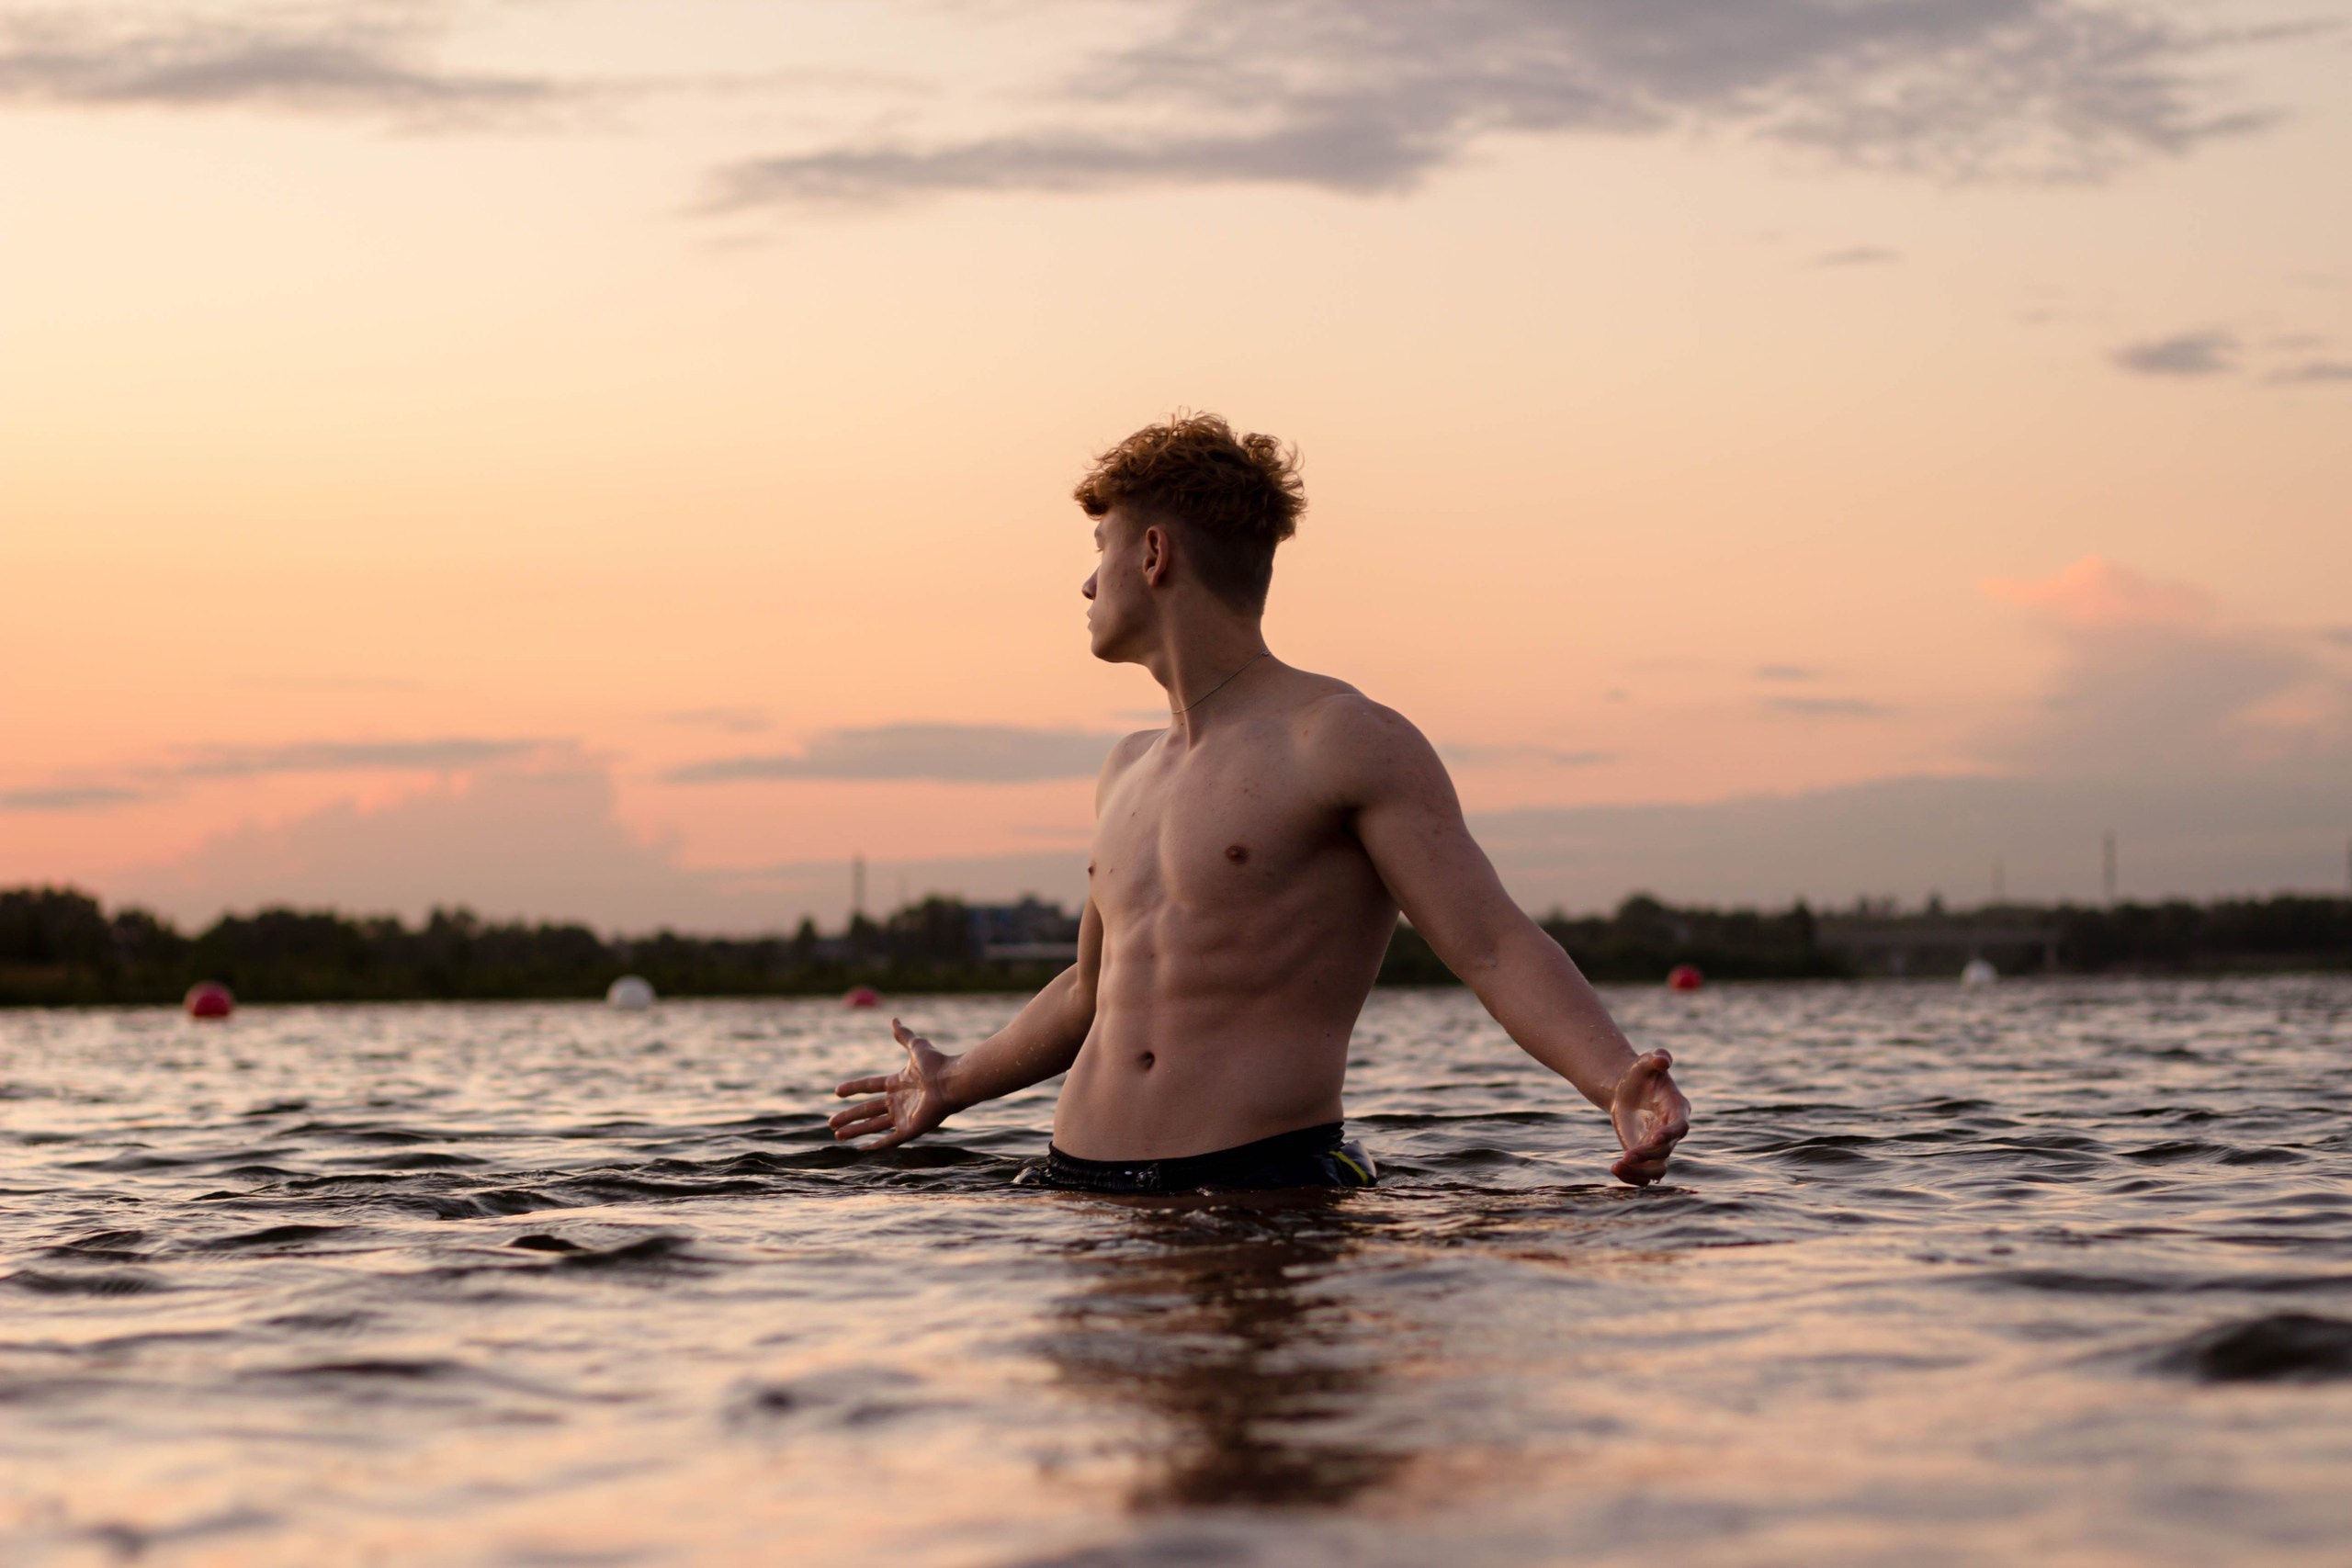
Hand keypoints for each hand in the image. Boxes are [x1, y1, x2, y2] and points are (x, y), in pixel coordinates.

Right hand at [829, 1018, 959, 1149]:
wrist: (952, 1081)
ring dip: (856, 1131)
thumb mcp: (917, 1046)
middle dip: (849, 1116)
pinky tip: (862, 1149)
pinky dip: (876, 1145)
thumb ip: (904, 1036)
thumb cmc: (937, 1064)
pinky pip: (890, 1140)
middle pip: (867, 1110)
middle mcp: (898, 1101)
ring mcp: (904, 1116)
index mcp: (897, 1083)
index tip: (837, 1092)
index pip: (870, 1087)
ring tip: (837, 1135)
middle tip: (831, 1122)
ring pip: (874, 1126)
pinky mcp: (911, 1129)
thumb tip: (894, 1019)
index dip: (853, 1088)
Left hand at [1608, 1049, 1688, 1186]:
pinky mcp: (1645, 1155)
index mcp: (1677, 1109)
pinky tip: (1615, 1168)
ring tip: (1618, 1166)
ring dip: (1640, 1172)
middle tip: (1626, 1155)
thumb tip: (1663, 1059)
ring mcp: (1659, 1146)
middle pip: (1666, 1151)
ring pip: (1658, 1169)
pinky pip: (1644, 1174)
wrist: (1625, 1089)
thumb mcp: (1646, 1061)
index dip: (1670, 1134)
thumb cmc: (1639, 1073)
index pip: (1680, 1127)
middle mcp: (1671, 1131)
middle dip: (1647, 1155)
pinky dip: (1632, 1177)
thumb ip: (1657, 1058)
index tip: (1654, 1138)